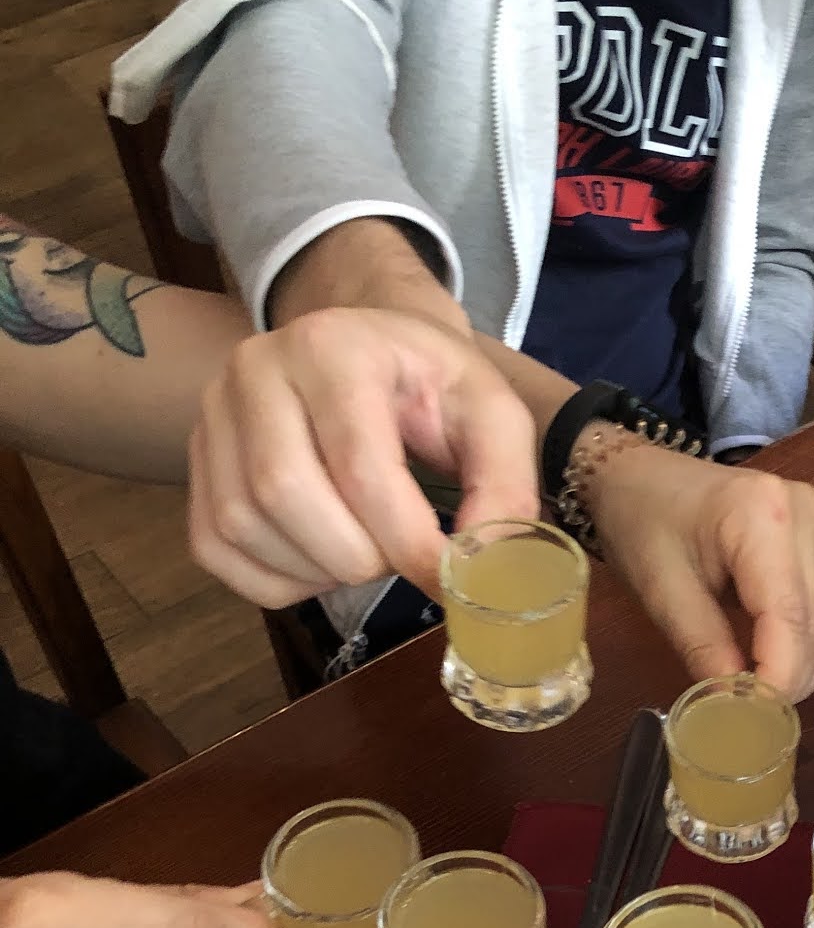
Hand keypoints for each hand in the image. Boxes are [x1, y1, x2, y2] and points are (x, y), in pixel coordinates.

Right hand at [188, 308, 539, 607]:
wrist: (370, 352)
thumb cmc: (430, 386)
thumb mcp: (491, 416)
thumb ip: (504, 489)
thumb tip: (485, 575)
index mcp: (333, 347)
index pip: (359, 467)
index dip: (408, 543)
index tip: (448, 579)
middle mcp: (255, 369)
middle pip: (284, 495)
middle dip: (357, 556)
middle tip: (397, 553)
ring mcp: (213, 415)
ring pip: (242, 526)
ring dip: (317, 570)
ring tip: (364, 548)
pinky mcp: (196, 463)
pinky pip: (215, 549)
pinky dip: (276, 580)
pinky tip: (321, 559)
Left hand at [587, 440, 813, 698]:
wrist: (638, 475)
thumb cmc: (640, 521)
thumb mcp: (661, 590)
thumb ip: (703, 647)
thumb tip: (734, 707)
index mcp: (762, 515)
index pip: (788, 615)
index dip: (778, 676)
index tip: (753, 719)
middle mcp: (803, 516)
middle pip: (813, 623)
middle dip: (787, 679)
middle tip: (750, 719)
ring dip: (797, 669)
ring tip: (755, 698)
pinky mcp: (813, 542)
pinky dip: (797, 648)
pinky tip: (766, 668)